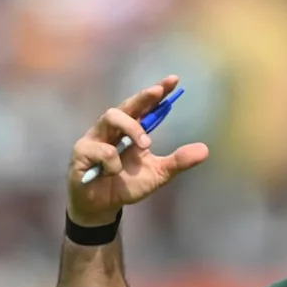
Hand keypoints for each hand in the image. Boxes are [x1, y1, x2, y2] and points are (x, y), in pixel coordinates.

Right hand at [67, 75, 208, 225]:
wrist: (103, 206)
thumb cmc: (127, 185)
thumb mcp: (158, 173)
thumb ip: (178, 161)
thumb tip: (205, 150)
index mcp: (131, 130)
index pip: (145, 107)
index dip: (157, 92)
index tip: (174, 80)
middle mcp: (113, 129)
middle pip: (126, 104)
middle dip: (142, 96)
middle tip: (158, 92)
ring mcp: (95, 138)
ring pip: (110, 117)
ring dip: (131, 128)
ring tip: (146, 145)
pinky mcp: (82, 152)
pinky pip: (101, 150)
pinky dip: (112, 163)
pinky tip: (111, 174)